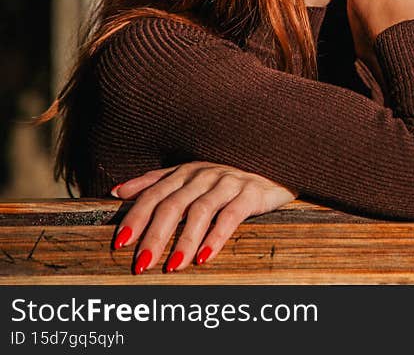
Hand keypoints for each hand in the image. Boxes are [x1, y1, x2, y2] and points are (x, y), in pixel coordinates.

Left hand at [109, 162, 295, 273]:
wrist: (274, 170)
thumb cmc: (227, 181)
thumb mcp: (190, 177)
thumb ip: (155, 183)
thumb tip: (117, 192)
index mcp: (185, 172)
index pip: (153, 194)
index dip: (136, 217)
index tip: (120, 242)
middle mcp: (203, 174)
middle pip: (172, 205)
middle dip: (154, 235)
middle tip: (141, 263)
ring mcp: (228, 182)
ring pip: (200, 211)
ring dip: (184, 241)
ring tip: (173, 266)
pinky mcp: (251, 193)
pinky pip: (231, 216)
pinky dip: (216, 237)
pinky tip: (205, 257)